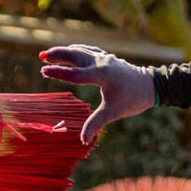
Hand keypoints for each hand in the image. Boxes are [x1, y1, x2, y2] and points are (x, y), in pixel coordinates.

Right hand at [39, 44, 154, 144]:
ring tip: (48, 54)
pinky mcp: (106, 58)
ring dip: (64, 51)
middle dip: (57, 55)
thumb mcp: (113, 113)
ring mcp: (104, 58)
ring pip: (80, 50)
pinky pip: (88, 50)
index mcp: (102, 75)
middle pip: (75, 55)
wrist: (149, 86)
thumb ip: (96, 124)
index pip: (75, 74)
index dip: (58, 73)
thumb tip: (83, 140)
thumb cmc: (132, 99)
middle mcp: (101, 62)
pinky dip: (76, 50)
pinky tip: (69, 50)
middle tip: (41, 58)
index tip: (43, 71)